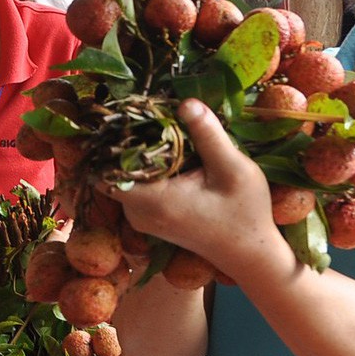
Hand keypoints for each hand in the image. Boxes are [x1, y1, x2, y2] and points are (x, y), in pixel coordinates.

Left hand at [102, 100, 289, 282]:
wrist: (249, 253)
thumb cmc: (245, 212)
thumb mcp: (234, 169)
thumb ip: (208, 136)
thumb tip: (186, 102)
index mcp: (153, 201)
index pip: (106, 168)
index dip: (114, 140)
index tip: (133, 116)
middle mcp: (137, 212)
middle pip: (113, 170)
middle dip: (128, 143)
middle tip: (151, 117)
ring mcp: (140, 217)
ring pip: (123, 177)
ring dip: (139, 155)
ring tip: (162, 131)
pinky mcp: (147, 217)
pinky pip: (135, 186)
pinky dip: (146, 169)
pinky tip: (169, 154)